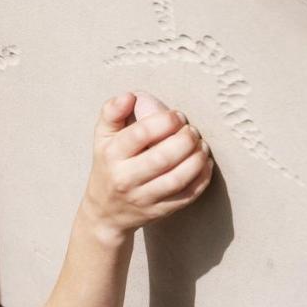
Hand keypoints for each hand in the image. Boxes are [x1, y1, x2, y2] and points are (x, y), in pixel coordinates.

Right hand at [82, 92, 213, 242]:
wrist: (105, 211)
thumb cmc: (109, 165)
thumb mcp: (102, 138)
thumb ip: (112, 112)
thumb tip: (130, 96)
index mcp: (110, 155)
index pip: (139, 134)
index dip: (165, 121)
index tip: (177, 116)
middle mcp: (124, 178)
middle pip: (163, 157)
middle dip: (185, 139)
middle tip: (192, 131)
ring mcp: (143, 198)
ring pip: (178, 178)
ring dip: (197, 158)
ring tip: (200, 145)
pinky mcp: (159, 211)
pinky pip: (187, 195)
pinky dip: (202, 177)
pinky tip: (203, 163)